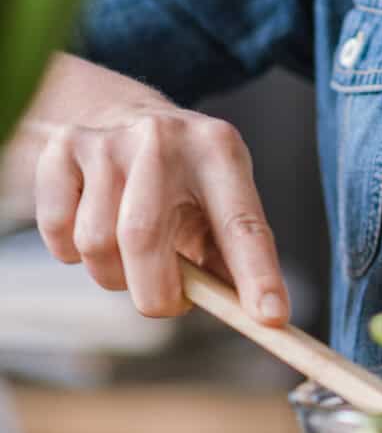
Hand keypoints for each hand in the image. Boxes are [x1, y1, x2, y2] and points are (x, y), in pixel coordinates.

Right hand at [30, 57, 288, 323]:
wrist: (119, 113)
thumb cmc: (180, 178)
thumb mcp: (219, 199)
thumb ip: (230, 256)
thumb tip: (251, 315)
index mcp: (218, 150)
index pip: (242, 222)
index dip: (257, 274)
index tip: (271, 319)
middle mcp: (163, 138)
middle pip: (143, 238)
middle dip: (153, 292)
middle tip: (166, 300)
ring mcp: (108, 140)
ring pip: (95, 242)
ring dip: (112, 273)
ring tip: (129, 255)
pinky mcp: (61, 148)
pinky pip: (58, 231)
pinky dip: (71, 253)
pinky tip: (91, 225)